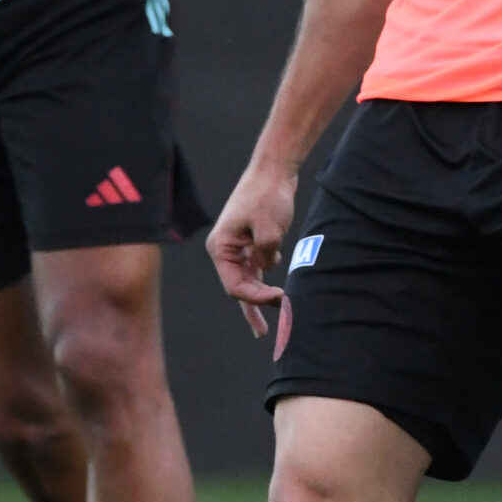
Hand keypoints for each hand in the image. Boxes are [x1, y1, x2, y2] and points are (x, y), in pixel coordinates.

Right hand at [207, 156, 299, 336]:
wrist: (274, 170)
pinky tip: (276, 289)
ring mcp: (238, 246)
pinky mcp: (251, 242)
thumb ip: (266, 255)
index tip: (281, 299)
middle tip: (267, 331)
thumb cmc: (267, 196)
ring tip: (264, 327)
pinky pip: (255, 270)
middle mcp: (225, 250)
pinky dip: (265, 281)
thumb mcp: (270, 230)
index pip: (235, 286)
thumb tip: (267, 267)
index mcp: (221, 248)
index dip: (257, 299)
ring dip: (259, 298)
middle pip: (238, 287)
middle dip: (255, 306)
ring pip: (246, 281)